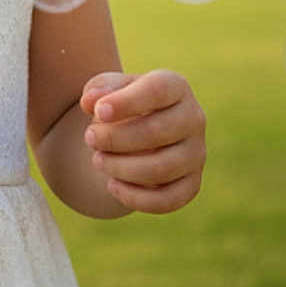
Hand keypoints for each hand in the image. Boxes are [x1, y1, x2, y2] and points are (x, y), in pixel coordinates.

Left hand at [79, 69, 205, 213]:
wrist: (138, 129)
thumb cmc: (121, 103)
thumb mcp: (108, 88)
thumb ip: (98, 89)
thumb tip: (90, 102)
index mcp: (175, 86)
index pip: (157, 91)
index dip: (126, 102)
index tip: (98, 111)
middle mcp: (193, 118)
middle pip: (157, 132)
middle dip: (116, 138)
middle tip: (89, 138)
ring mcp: (196, 153)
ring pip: (161, 168)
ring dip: (122, 168)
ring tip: (97, 160)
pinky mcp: (192, 184)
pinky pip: (169, 200)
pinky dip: (136, 198)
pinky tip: (112, 186)